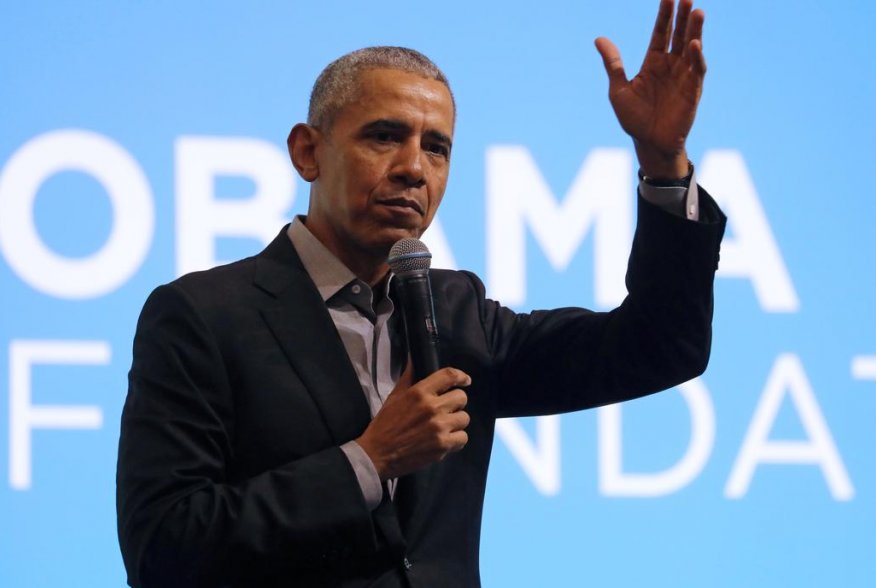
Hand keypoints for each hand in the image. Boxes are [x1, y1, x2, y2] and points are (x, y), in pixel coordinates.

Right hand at [356, 365, 470, 479]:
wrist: (378, 454)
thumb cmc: (385, 424)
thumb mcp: (394, 396)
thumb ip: (409, 377)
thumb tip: (415, 358)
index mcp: (419, 392)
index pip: (449, 376)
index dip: (461, 376)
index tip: (465, 381)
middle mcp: (432, 407)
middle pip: (461, 398)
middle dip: (456, 403)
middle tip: (447, 409)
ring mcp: (439, 428)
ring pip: (464, 418)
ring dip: (456, 422)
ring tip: (445, 426)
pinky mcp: (442, 446)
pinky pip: (463, 438)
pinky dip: (456, 439)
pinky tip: (445, 439)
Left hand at [595, 0, 706, 178]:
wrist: (648, 143)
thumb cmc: (633, 119)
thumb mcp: (618, 89)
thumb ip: (613, 63)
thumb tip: (598, 38)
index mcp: (653, 63)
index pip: (660, 34)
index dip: (664, 16)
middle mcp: (670, 66)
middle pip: (678, 36)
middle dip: (682, 17)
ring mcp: (683, 77)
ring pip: (691, 48)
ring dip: (694, 31)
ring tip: (697, 11)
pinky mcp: (692, 91)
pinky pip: (696, 71)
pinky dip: (696, 57)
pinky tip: (694, 44)